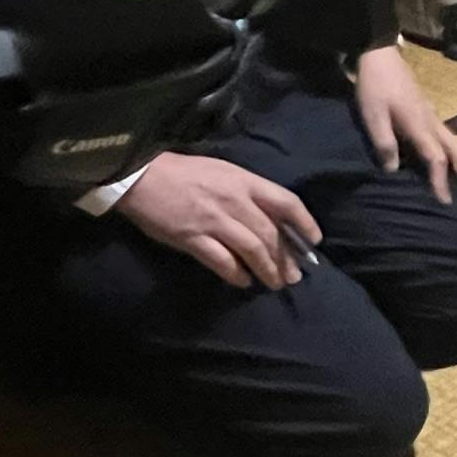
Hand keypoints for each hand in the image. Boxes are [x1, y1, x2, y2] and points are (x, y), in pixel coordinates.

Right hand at [117, 154, 320, 290]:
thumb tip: (269, 217)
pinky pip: (222, 262)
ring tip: (274, 283)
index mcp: (243, 181)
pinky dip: (236, 275)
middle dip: (286, 259)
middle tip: (293, 276)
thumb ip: (246, 192)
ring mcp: (213, 221)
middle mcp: (234, 201)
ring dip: (267, 270)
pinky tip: (243, 282)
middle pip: (271, 234)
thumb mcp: (222, 172)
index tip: (314, 241)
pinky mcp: (193, 238)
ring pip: (252, 251)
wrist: (141, 175)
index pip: (286, 201)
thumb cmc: (183, 172)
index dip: (304, 223)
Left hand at [352, 44, 456, 204]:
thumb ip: (385, 144)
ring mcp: (431, 114)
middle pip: (455, 150)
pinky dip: (450, 150)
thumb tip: (394, 171)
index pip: (437, 159)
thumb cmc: (374, 86)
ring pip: (453, 141)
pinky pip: (445, 135)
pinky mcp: (426, 109)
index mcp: (420, 125)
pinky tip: (444, 157)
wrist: (379, 55)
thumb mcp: (373, 117)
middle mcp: (431, 121)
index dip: (441, 181)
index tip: (445, 201)